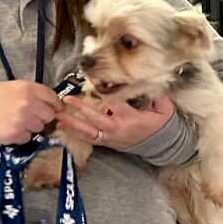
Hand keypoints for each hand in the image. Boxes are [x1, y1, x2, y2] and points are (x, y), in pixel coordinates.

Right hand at [0, 79, 61, 144]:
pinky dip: (21, 135)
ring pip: (39, 128)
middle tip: (30, 116)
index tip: (52, 108)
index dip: (54, 104)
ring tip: (17, 121)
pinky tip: (11, 128)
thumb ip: (33, 93)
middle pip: (49, 115)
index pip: (53, 98)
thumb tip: (51, 103)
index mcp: (28, 88)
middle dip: (42, 117)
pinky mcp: (17, 134)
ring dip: (31, 127)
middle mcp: (29, 104)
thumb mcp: (13, 86)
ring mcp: (23, 120)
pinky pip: (28, 138)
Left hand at [56, 91, 176, 150]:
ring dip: (72, 124)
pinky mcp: (107, 142)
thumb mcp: (164, 107)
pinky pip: (89, 138)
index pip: (113, 102)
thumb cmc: (161, 124)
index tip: (92, 80)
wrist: (162, 144)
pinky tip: (63, 127)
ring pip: (89, 131)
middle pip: (96, 118)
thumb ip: (156, 93)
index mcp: (130, 118)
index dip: (101, 91)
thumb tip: (149, 79)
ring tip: (58, 117)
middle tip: (67, 100)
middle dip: (80, 109)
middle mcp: (118, 128)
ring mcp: (111, 137)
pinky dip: (76, 133)